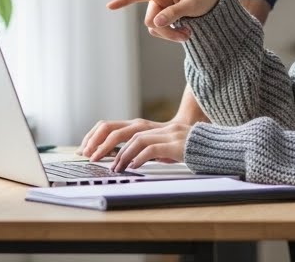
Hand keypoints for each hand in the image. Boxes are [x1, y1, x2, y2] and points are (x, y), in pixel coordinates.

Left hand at [78, 111, 201, 165]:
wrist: (209, 145)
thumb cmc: (183, 147)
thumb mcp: (158, 146)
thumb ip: (142, 147)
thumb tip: (121, 159)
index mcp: (144, 126)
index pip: (111, 125)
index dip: (95, 137)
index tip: (85, 150)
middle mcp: (151, 126)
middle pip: (117, 129)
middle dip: (100, 145)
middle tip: (91, 158)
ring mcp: (163, 133)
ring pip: (133, 139)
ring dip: (120, 155)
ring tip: (115, 168)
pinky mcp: (174, 144)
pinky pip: (151, 149)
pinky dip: (139, 158)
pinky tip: (134, 166)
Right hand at [107, 0, 222, 41]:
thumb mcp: (192, 4)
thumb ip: (174, 12)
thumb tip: (156, 23)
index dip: (124, 1)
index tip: (110, 6)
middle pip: (150, 21)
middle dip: (166, 31)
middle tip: (186, 35)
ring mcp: (160, 7)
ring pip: (155, 28)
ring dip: (170, 35)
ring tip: (188, 34)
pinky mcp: (164, 15)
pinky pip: (160, 30)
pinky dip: (172, 34)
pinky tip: (186, 32)